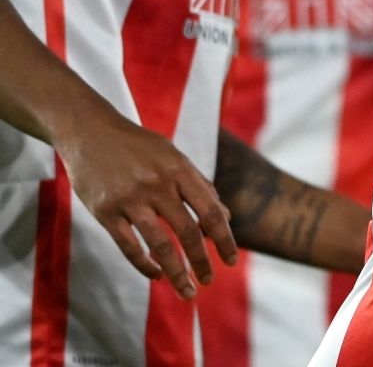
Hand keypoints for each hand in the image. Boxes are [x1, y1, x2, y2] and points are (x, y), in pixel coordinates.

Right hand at [56, 109, 236, 299]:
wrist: (90, 131)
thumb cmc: (139, 147)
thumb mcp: (174, 157)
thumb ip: (200, 186)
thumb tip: (227, 218)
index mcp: (180, 170)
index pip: (210, 211)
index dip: (224, 239)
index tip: (231, 261)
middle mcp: (157, 185)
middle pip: (187, 232)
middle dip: (202, 261)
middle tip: (209, 281)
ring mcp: (129, 199)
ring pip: (159, 244)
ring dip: (176, 272)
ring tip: (187, 290)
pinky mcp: (105, 211)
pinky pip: (128, 246)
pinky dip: (144, 265)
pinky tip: (156, 275)